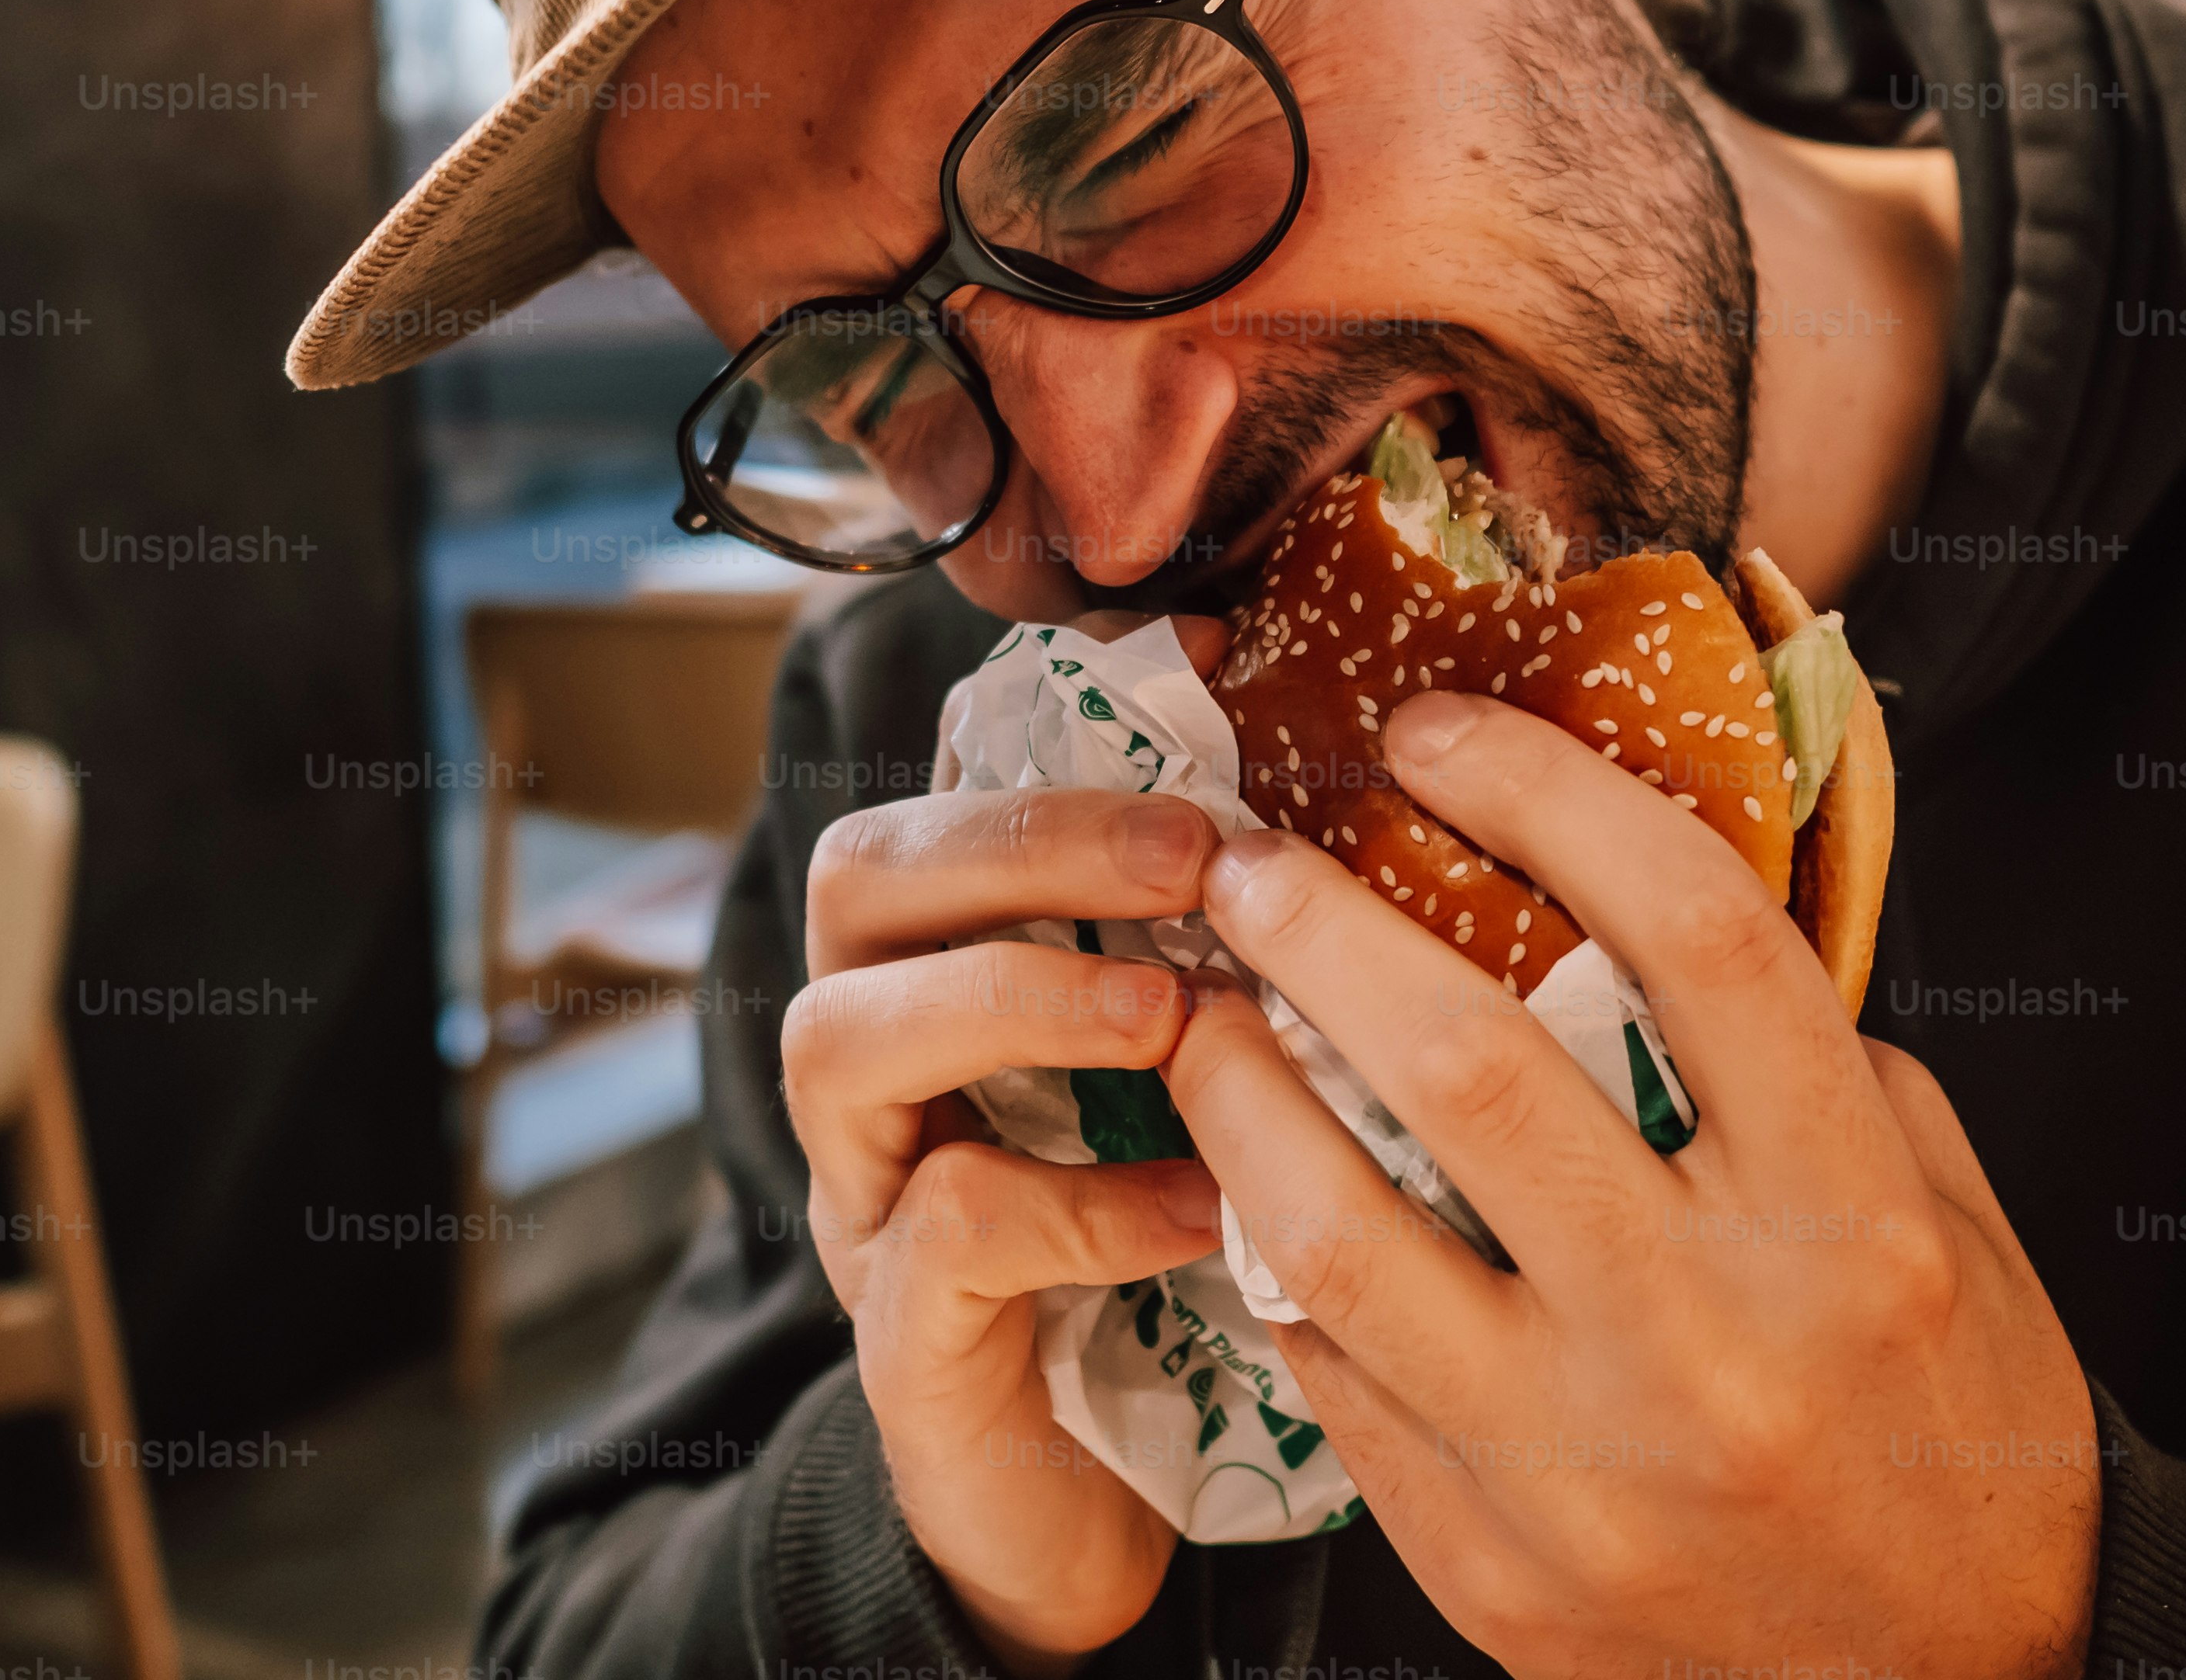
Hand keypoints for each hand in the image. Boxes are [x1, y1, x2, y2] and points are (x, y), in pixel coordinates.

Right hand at [784, 617, 1237, 1678]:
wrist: (1086, 1512)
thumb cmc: (1152, 1253)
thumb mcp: (1186, 1081)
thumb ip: (1216, 958)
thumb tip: (1340, 812)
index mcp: (940, 973)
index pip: (942, 792)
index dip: (1050, 730)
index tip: (1203, 673)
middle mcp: (871, 1068)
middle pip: (857, 878)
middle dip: (1021, 841)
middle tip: (1189, 854)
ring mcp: (862, 1200)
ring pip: (844, 1037)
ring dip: (1014, 997)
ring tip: (1169, 1015)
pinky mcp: (897, 1340)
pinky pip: (941, 1232)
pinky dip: (1079, 1206)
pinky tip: (1201, 1208)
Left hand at [1163, 687, 2098, 1679]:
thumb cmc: (1958, 1419)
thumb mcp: (1938, 1211)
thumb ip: (1805, 1063)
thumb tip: (1637, 909)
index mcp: (1848, 1215)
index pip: (1692, 938)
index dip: (1546, 797)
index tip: (1434, 731)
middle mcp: (1716, 1335)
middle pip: (1472, 1070)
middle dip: (1322, 933)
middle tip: (1241, 855)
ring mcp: (1590, 1465)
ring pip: (1343, 1237)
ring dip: (1237, 1096)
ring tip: (1193, 1010)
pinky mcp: (1496, 1568)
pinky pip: (1338, 1380)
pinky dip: (1276, 1265)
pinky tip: (1243, 1186)